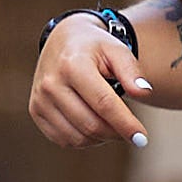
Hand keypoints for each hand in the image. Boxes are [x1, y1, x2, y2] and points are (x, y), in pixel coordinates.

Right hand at [30, 13, 150, 149]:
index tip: (142, 139)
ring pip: (78, 137)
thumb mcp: (116, 50)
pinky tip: (94, 126)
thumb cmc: (95, 47)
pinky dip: (84, 140)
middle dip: (116, 133)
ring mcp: (40, 99)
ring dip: (101, 138)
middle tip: (132, 132)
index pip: (104, 104)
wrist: (62, 40)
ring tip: (113, 125)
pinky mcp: (36, 111)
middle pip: (91, 124)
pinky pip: (64, 140)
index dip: (125, 124)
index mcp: (73, 65)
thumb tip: (145, 92)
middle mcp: (51, 83)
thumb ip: (132, 71)